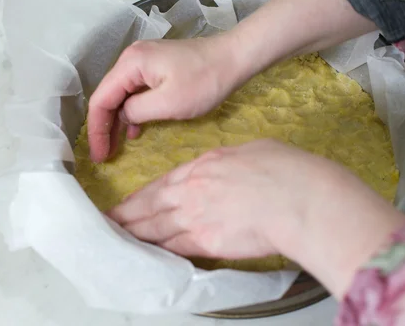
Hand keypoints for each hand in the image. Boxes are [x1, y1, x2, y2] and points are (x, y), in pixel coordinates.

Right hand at [87, 35, 248, 162]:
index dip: (96, 130)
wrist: (235, 57)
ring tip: (116, 147)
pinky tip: (135, 130)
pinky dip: (133, 111)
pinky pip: (136, 91)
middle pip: (108, 96)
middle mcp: (132, 58)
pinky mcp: (157, 67)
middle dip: (104, 127)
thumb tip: (123, 116)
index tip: (99, 155)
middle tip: (104, 156)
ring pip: (122, 95)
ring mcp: (145, 61)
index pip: (101, 99)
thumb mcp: (169, 103)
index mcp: (130, 64)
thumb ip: (137, 111)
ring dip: (118, 121)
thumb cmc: (205, 81)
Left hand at [107, 139, 404, 297]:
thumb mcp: (255, 150)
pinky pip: (175, 247)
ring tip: (116, 240)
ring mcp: (196, 216)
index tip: (129, 202)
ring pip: (155, 228)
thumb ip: (232, 162)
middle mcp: (192, 190)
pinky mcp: (206, 242)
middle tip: (107, 223)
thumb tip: (229, 168)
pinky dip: (158, 251)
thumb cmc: (286, 169)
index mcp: (204, 165)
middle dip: (126, 215)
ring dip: (134, 235)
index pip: (163, 182)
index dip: (142, 195)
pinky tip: (146, 254)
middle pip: (150, 205)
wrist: (298, 197)